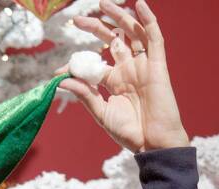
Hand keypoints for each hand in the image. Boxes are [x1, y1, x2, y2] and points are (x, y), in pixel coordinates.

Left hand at [58, 0, 189, 152]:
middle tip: (77, 20)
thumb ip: (85, 95)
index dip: (78, 62)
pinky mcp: (158, 66)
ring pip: (133, 34)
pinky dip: (149, 20)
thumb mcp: (102, 113)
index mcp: (116, 82)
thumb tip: (62, 79)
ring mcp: (144, 66)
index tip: (60, 68)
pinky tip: (140, 5)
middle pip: (114, 40)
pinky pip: (154, 38)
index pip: (95, 63)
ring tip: (103, 4)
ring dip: (120, 17)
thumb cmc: (131, 134)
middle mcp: (130, 70)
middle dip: (96, 27)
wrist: (154, 144)